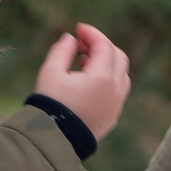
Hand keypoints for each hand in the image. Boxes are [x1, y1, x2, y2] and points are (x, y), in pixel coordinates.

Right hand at [35, 23, 130, 137]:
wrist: (52, 142)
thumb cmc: (49, 106)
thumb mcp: (50, 73)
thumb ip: (62, 51)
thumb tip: (71, 38)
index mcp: (102, 78)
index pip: (104, 46)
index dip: (92, 34)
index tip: (78, 28)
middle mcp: (115, 91)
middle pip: (118, 57)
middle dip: (101, 46)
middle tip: (81, 44)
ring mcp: (116, 105)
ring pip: (121, 75)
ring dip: (106, 63)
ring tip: (82, 62)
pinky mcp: (112, 117)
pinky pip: (116, 91)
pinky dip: (107, 79)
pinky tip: (87, 81)